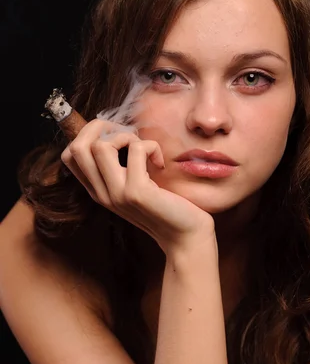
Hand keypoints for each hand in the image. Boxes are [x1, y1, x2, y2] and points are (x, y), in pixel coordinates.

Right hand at [60, 119, 214, 253]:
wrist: (185, 237)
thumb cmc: (165, 206)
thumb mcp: (134, 186)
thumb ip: (119, 168)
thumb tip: (115, 131)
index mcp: (97, 191)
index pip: (69, 155)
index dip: (89, 134)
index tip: (116, 135)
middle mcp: (101, 194)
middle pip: (78, 147)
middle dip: (102, 127)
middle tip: (128, 135)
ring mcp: (117, 194)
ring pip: (101, 146)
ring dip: (126, 136)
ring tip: (144, 149)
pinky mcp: (137, 192)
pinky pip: (137, 149)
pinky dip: (151, 146)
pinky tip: (160, 163)